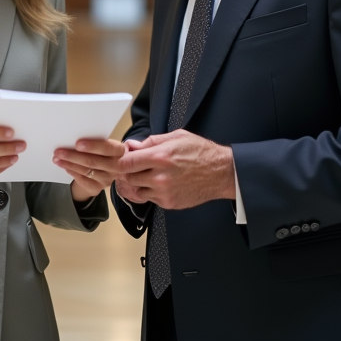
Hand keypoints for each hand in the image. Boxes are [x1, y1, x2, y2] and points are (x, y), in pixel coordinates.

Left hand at [53, 138, 126, 201]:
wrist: (104, 170)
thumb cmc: (101, 152)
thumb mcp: (102, 146)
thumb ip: (94, 142)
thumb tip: (72, 137)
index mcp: (119, 151)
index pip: (108, 148)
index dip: (93, 146)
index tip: (77, 144)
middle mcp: (116, 166)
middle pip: (93, 161)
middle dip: (73, 156)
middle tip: (58, 151)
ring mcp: (108, 179)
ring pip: (85, 170)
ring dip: (69, 163)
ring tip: (57, 158)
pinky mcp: (98, 187)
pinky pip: (82, 179)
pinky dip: (72, 171)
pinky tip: (64, 166)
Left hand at [116, 130, 234, 209]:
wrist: (220, 172)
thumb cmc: (201, 153)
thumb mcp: (176, 137)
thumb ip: (151, 142)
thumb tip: (132, 145)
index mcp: (160, 157)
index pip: (125, 162)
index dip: (120, 160)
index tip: (122, 158)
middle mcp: (160, 176)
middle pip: (128, 177)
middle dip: (130, 171)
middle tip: (137, 165)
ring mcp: (164, 192)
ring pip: (137, 189)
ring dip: (140, 182)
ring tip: (151, 174)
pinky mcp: (168, 203)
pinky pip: (149, 198)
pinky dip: (151, 191)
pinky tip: (162, 183)